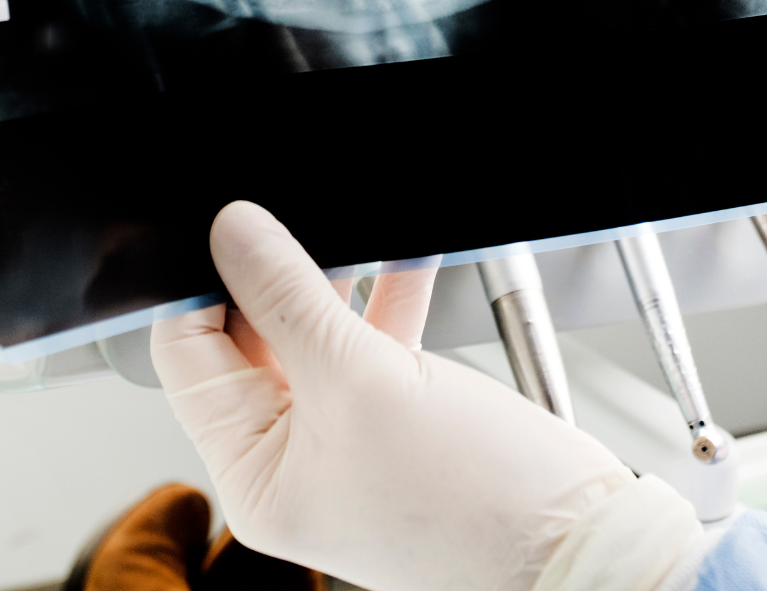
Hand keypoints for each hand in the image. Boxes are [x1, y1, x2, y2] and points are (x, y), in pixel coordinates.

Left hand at [150, 202, 636, 590]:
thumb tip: (232, 233)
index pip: (187, 358)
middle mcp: (290, 460)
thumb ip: (290, 298)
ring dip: (340, 278)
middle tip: (302, 223)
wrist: (579, 542)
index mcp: (253, 474)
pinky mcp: (399, 418)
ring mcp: (345, 438)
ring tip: (357, 234)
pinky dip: (388, 298)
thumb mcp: (362, 381)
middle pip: (251, 337)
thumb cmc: (474, 506)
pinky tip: (409, 259)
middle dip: (279, 274)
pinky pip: (373, 342)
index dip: (201, 286)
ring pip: (317, 332)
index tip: (229, 227)